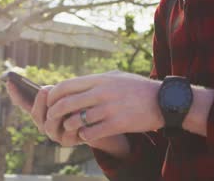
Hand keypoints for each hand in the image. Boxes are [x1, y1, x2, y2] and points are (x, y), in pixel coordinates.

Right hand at [6, 81, 82, 146]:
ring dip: (55, 113)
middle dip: (40, 102)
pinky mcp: (67, 141)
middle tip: (45, 89)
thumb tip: (47, 90)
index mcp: (40, 112)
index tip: (9, 82)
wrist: (93, 123)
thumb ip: (56, 94)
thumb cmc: (77, 104)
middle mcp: (44, 124)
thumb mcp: (67, 95)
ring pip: (48, 126)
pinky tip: (76, 112)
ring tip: (62, 101)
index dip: (16, 94)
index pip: (24, 103)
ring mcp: (54, 134)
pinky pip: (66, 131)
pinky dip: (71, 122)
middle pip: (35, 115)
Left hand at [45, 71, 163, 142]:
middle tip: (53, 119)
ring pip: (76, 120)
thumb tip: (76, 84)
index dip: (53, 96)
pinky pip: (91, 133)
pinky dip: (84, 136)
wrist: (163, 101)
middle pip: (66, 103)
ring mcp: (109, 109)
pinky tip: (85, 135)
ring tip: (71, 128)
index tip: (50, 103)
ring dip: (69, 126)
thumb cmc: (138, 89)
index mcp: (99, 79)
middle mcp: (101, 92)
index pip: (65, 86)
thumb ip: (96, 80)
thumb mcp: (116, 77)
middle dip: (54, 113)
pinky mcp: (117, 124)